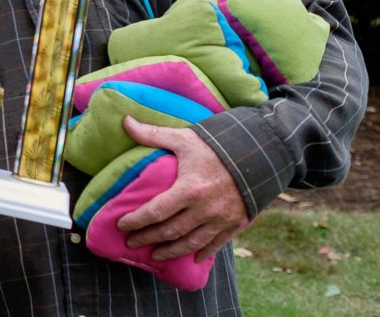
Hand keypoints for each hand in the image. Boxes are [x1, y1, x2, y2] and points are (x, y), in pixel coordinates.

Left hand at [117, 115, 250, 261]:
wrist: (258, 154)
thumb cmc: (216, 146)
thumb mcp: (184, 138)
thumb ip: (153, 134)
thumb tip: (126, 121)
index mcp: (189, 189)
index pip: (156, 211)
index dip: (137, 220)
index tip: (121, 225)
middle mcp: (204, 209)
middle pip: (170, 231)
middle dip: (148, 238)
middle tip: (132, 242)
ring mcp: (221, 219)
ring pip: (191, 242)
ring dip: (171, 251)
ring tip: (155, 255)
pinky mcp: (235, 223)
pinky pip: (216, 244)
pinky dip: (202, 252)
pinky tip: (192, 258)